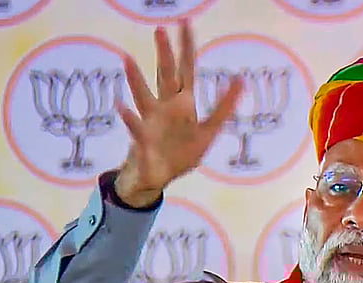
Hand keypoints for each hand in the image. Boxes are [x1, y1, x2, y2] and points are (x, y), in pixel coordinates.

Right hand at [114, 18, 242, 207]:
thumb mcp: (209, 132)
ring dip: (136, 80)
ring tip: (128, 59)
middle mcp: (165, 108)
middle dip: (164, 55)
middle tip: (160, 29)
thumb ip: (224, 108)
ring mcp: (151, 122)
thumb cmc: (181, 154)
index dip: (187, 49)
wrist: (154, 178)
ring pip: (144, 96)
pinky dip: (129, 119)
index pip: (187, 70)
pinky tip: (122, 108)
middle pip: (165, 76)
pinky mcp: (142, 142)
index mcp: (183, 104)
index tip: (185, 23)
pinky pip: (136, 129)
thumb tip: (240, 80)